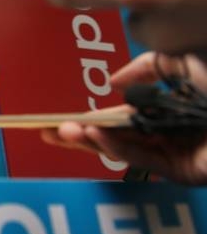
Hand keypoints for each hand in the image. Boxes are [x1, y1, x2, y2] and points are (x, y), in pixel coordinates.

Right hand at [41, 52, 206, 184]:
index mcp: (170, 112)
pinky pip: (144, 160)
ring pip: (124, 150)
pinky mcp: (184, 171)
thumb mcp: (186, 62)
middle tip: (48, 131)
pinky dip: (117, 149)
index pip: (121, 117)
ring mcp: (177, 154)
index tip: (60, 117)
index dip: (91, 117)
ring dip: (92, 141)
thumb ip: (151, 66)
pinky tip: (96, 136)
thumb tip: (115, 81)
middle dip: (80, 134)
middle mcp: (170, 134)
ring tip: (64, 132)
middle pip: (116, 136)